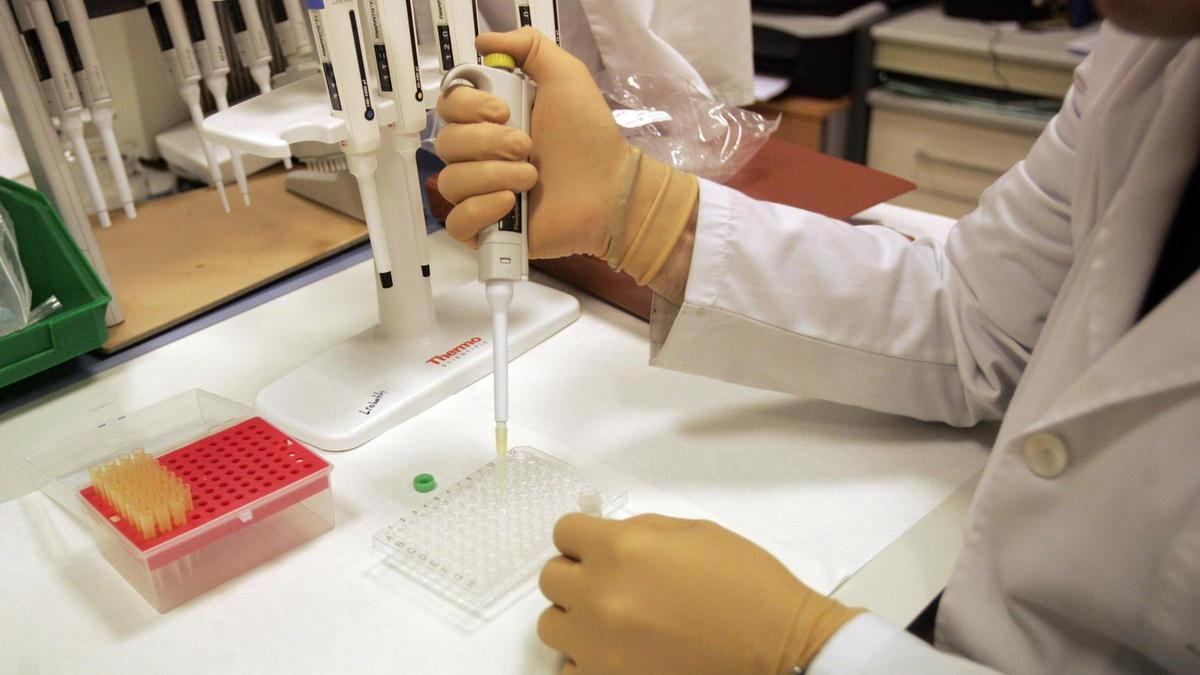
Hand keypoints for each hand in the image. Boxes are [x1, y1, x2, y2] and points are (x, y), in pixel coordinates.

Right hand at [436, 27, 625, 258]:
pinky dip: (480, 210)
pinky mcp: (486, 228)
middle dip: (488, 143)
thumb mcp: (565, 76)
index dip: (468, 106)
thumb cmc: (589, 136)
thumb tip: (484, 42)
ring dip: (493, 175)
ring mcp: (480, 192)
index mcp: (490, 119)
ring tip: (531, 177)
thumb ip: (528, 47)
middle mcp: (480, 154)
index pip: (448, 106)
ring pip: (451, 182)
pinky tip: (510, 203)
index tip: (503, 111)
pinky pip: (457, 221)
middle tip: (527, 146)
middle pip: (446, 143)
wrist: (609, 188)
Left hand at [537, 513, 862, 673]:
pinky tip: (619, 653)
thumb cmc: (748, 586)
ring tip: (610, 621)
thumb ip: (640, 531)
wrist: (780, 648)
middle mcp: (599, 596)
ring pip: (551, 625)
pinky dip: (588, 660)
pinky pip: (570, 669)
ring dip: (575, 618)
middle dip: (577, 575)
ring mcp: (599, 646)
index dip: (582, 537)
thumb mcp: (695, 533)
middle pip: (551, 578)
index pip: (563, 532)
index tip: (595, 546)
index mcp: (620, 548)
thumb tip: (606, 536)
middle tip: (608, 582)